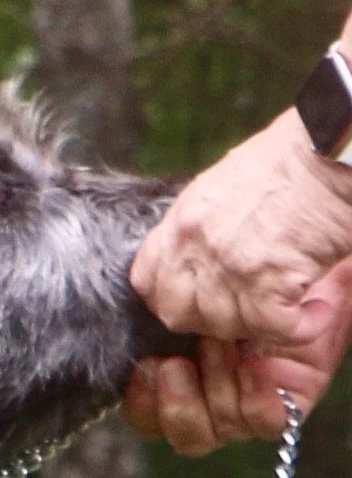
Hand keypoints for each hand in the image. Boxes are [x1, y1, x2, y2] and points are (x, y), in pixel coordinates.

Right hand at [122, 257, 351, 453]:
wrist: (300, 249)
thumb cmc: (241, 266)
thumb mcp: (186, 287)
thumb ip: (156, 313)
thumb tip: (127, 330)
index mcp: (181, 374)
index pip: (146, 411)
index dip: (141, 399)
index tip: (146, 364)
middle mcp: (213, 394)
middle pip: (180, 434)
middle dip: (174, 402)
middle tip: (176, 364)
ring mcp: (250, 402)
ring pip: (216, 432)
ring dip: (214, 388)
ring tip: (222, 346)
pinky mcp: (290, 401)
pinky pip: (264, 424)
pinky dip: (254, 399)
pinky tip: (255, 366)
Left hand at [129, 101, 351, 348]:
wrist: (331, 148)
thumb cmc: (293, 160)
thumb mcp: (226, 187)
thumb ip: (205, 226)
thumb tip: (206, 260)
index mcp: (183, 219)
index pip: (146, 281)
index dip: (171, 299)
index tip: (201, 303)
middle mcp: (195, 243)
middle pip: (177, 314)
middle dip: (212, 322)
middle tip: (251, 312)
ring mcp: (227, 264)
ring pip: (227, 327)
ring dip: (262, 326)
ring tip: (293, 309)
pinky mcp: (268, 280)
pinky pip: (275, 329)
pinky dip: (301, 329)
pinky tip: (317, 313)